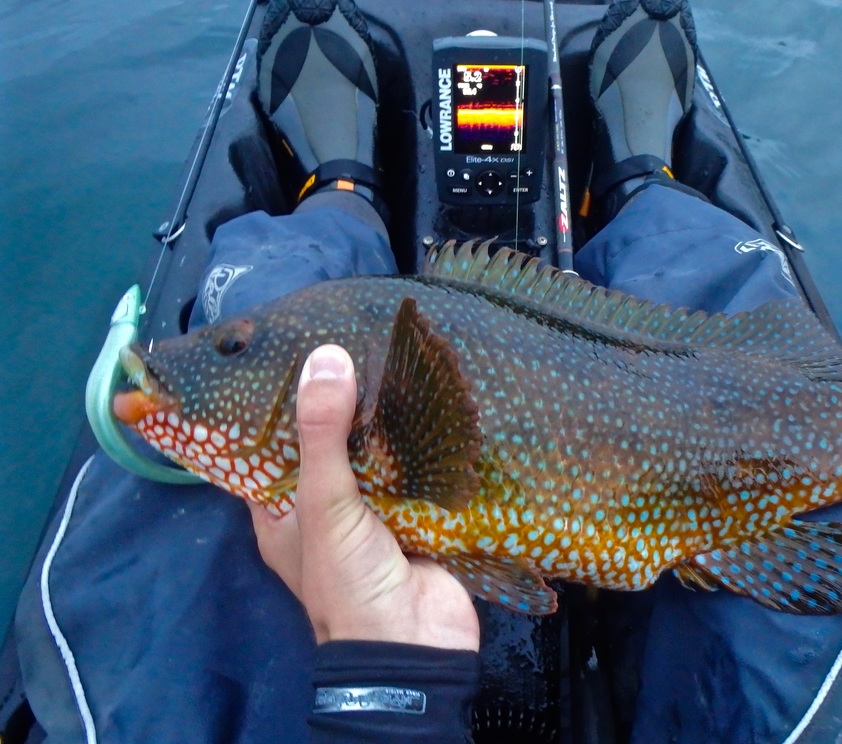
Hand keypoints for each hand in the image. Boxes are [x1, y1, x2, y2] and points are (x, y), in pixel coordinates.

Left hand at [247, 344, 479, 650]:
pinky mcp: (417, 515)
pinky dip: (421, 443)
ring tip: (390, 356)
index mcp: (283, 512)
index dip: (277, 407)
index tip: (288, 354)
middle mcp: (324, 510)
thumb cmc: (348, 580)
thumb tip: (325, 357)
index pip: (270, 449)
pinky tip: (430, 400)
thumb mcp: (324, 504)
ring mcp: (373, 513)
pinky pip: (415, 470)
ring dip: (383, 421)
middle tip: (348, 340)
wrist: (416, 643)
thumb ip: (322, 434)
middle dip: (339, 404)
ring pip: (374, 455)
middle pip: (327, 446)